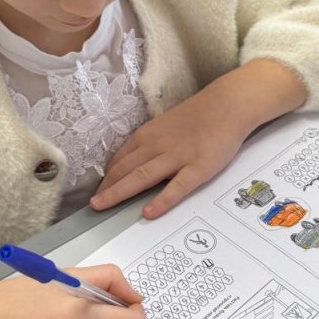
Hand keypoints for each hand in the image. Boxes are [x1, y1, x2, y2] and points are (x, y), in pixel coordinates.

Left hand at [91, 59, 306, 218]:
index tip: (95, 192)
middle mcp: (157, 146)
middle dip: (105, 188)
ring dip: (119, 193)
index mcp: (147, 136)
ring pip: (142, 177)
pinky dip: (161, 200)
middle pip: (124, 170)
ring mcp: (177, 158)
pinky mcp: (198, 168)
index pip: (119, 160)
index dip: (105, 178)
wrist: (227, 105)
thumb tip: (133, 164)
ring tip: (102, 207)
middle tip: (91, 206)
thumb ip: (149, 145)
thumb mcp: (165, 127)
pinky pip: (177, 188)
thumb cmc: (197, 117)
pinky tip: (149, 213)